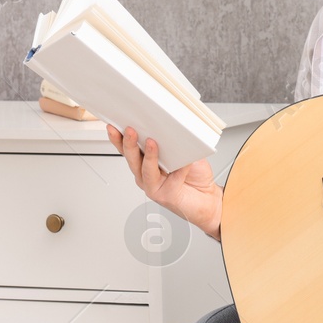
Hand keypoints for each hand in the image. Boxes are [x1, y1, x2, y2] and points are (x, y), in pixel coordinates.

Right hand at [106, 125, 223, 241]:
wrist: (207, 198)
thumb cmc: (194, 176)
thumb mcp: (185, 152)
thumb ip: (175, 142)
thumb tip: (171, 128)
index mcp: (146, 161)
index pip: (128, 148)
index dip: (119, 137)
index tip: (115, 124)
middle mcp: (146, 174)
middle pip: (131, 158)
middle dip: (128, 143)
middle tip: (129, 129)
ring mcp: (153, 186)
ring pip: (144, 170)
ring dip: (147, 155)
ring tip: (150, 141)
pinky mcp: (165, 195)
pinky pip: (170, 180)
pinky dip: (177, 170)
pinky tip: (181, 162)